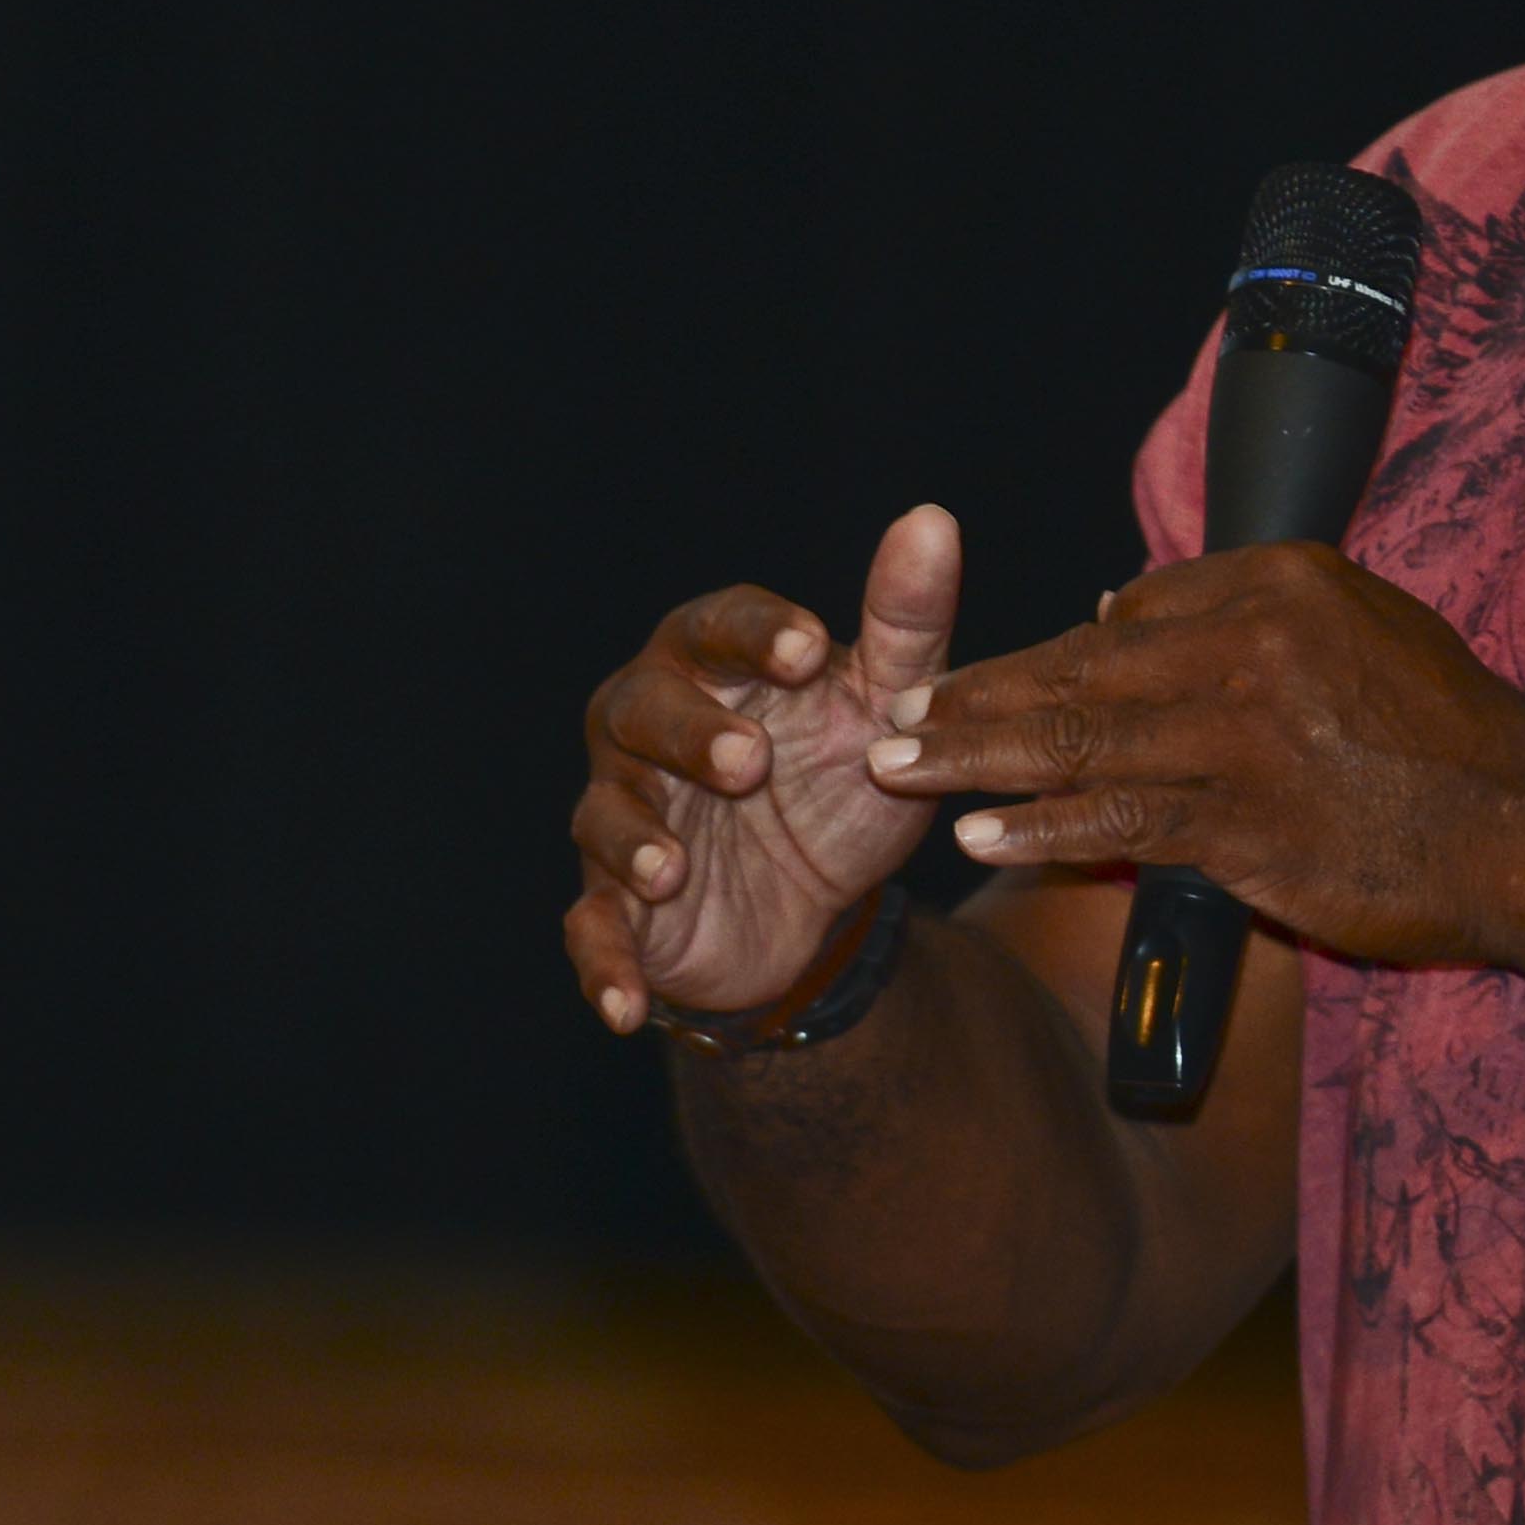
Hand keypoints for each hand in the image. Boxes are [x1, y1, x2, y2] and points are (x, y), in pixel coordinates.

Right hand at [565, 508, 974, 1029]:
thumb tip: (933, 518)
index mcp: (712, 666)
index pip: (716, 628)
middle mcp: (647, 731)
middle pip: (640, 712)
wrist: (819, 913)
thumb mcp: (887, 708)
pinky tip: (627, 1005)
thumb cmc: (841, 780)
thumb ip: (906, 623)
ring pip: (603, 817)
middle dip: (687, 733)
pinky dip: (604, 969)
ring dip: (634, 841)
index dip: (754, 636)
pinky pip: (592, 936)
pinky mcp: (618, 910)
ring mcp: (625, 821)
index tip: (808, 651)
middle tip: (746, 760)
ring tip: (673, 868)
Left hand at [872, 545, 1524, 984]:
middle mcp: (1252, 643)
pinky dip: (1043, 827)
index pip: (1128, 616)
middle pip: (1081, 670)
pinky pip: (1121, 820)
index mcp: (1279, 584)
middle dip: (978, 697)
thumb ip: (1249, 617)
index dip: (1045, 660)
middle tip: (895, 715)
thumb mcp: (1364, 630)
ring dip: (977, 758)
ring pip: (1081, 742)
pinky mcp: (1247, 820)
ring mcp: (1245, 733)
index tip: (978, 682)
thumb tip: (1117, 610)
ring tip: (896, 768)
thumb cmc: (1448, 739)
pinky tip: (981, 834)